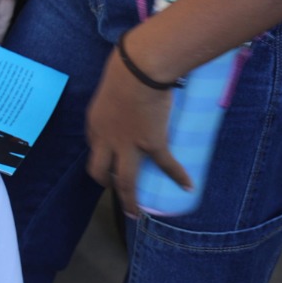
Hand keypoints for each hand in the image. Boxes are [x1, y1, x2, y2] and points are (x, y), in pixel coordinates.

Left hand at [84, 50, 189, 215]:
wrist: (139, 70)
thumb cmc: (125, 69)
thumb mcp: (110, 87)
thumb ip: (115, 98)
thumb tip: (128, 94)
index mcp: (95, 124)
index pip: (94, 148)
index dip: (102, 157)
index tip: (110, 163)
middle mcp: (107, 139)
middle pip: (99, 171)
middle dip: (107, 185)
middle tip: (116, 195)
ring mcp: (129, 145)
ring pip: (125, 181)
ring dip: (129, 199)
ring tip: (136, 213)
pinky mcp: (152, 144)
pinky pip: (166, 166)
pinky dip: (178, 176)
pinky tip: (187, 186)